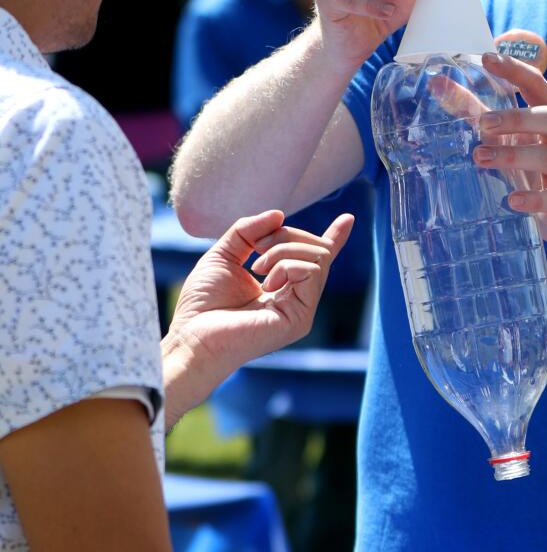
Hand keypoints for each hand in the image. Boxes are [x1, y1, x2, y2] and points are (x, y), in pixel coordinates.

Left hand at [165, 210, 351, 380]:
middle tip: (256, 249)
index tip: (348, 219)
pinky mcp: (301, 318)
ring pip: (317, 256)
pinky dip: (286, 265)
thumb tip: (279, 215)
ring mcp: (302, 309)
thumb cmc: (202, 304)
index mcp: (283, 286)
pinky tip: (265, 282)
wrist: (191, 337)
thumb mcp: (224, 254)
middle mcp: (297, 298)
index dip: (334, 237)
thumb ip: (248, 232)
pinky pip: (311, 271)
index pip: (315, 259)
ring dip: (283, 249)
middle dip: (286, 235)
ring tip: (256, 266)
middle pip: (316, 249)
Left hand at [472, 51, 546, 247]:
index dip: (515, 70)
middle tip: (483, 123)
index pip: (537, 85)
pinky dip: (533, 198)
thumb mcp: (513, 136)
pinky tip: (512, 200)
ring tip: (480, 157)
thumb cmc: (537, 164)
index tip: (486, 59)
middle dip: (517, 117)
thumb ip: (478, 111)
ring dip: (514, 155)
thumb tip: (437, 84)